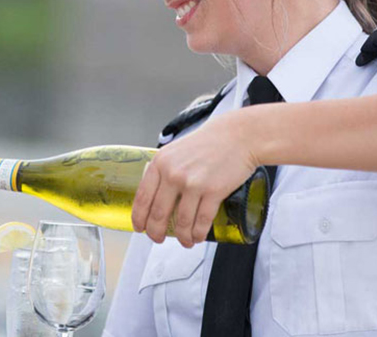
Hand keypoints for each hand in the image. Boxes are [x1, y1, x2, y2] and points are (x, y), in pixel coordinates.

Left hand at [131, 111, 259, 247]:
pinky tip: (197, 237)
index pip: (142, 197)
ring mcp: (193, 183)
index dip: (139, 217)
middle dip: (156, 232)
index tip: (140, 227)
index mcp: (160, 163)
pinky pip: (202, 221)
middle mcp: (173, 173)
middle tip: (158, 239)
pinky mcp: (213, 191)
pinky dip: (198, 234)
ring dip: (182, 237)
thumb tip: (153, 193)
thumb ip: (163, 169)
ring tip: (185, 241)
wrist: (237, 136)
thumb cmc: (207, 143)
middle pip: (158, 213)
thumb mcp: (175, 151)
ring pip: (181, 221)